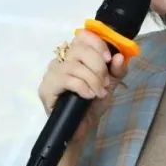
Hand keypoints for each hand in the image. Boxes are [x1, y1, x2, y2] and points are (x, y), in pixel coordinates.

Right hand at [37, 30, 129, 147]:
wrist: (81, 129)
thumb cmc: (93, 104)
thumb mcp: (110, 85)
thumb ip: (117, 70)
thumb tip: (120, 56)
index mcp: (75, 55)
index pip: (82, 36)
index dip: (97, 44)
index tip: (108, 59)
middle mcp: (61, 60)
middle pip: (79, 49)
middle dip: (97, 66)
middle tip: (105, 83)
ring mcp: (51, 73)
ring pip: (74, 65)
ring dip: (92, 79)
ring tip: (98, 93)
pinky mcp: (46, 88)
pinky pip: (66, 80)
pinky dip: (82, 87)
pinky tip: (89, 96)